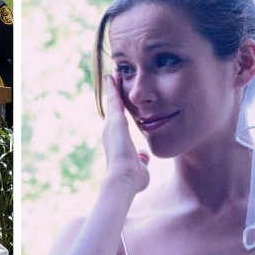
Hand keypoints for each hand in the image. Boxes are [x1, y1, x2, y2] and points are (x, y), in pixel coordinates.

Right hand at [101, 74, 149, 193]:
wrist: (123, 180)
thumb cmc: (131, 179)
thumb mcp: (140, 167)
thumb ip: (142, 160)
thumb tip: (144, 156)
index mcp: (116, 141)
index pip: (118, 121)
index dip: (119, 110)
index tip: (120, 100)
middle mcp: (110, 132)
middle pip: (112, 108)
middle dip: (114, 94)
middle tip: (113, 79)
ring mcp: (111, 126)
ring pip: (112, 101)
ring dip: (113, 87)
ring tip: (113, 73)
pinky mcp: (115, 121)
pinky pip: (114, 100)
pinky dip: (113, 88)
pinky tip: (113, 76)